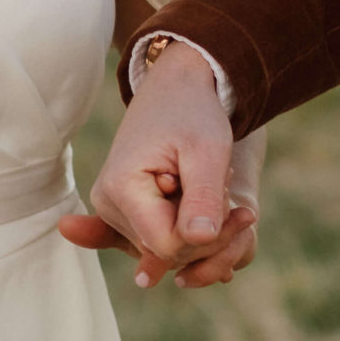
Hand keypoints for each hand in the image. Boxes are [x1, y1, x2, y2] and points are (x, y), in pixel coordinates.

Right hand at [58, 42, 257, 287]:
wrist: (175, 89)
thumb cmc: (194, 113)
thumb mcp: (208, 150)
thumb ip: (204, 196)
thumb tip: (200, 240)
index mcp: (121, 188)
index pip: (169, 247)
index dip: (207, 237)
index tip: (232, 203)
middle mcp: (107, 204)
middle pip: (167, 251)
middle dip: (206, 229)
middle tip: (223, 183)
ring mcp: (111, 209)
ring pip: (167, 247)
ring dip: (199, 223)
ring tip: (209, 181)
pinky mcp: (123, 211)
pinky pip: (161, 238)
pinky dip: (187, 223)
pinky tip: (199, 193)